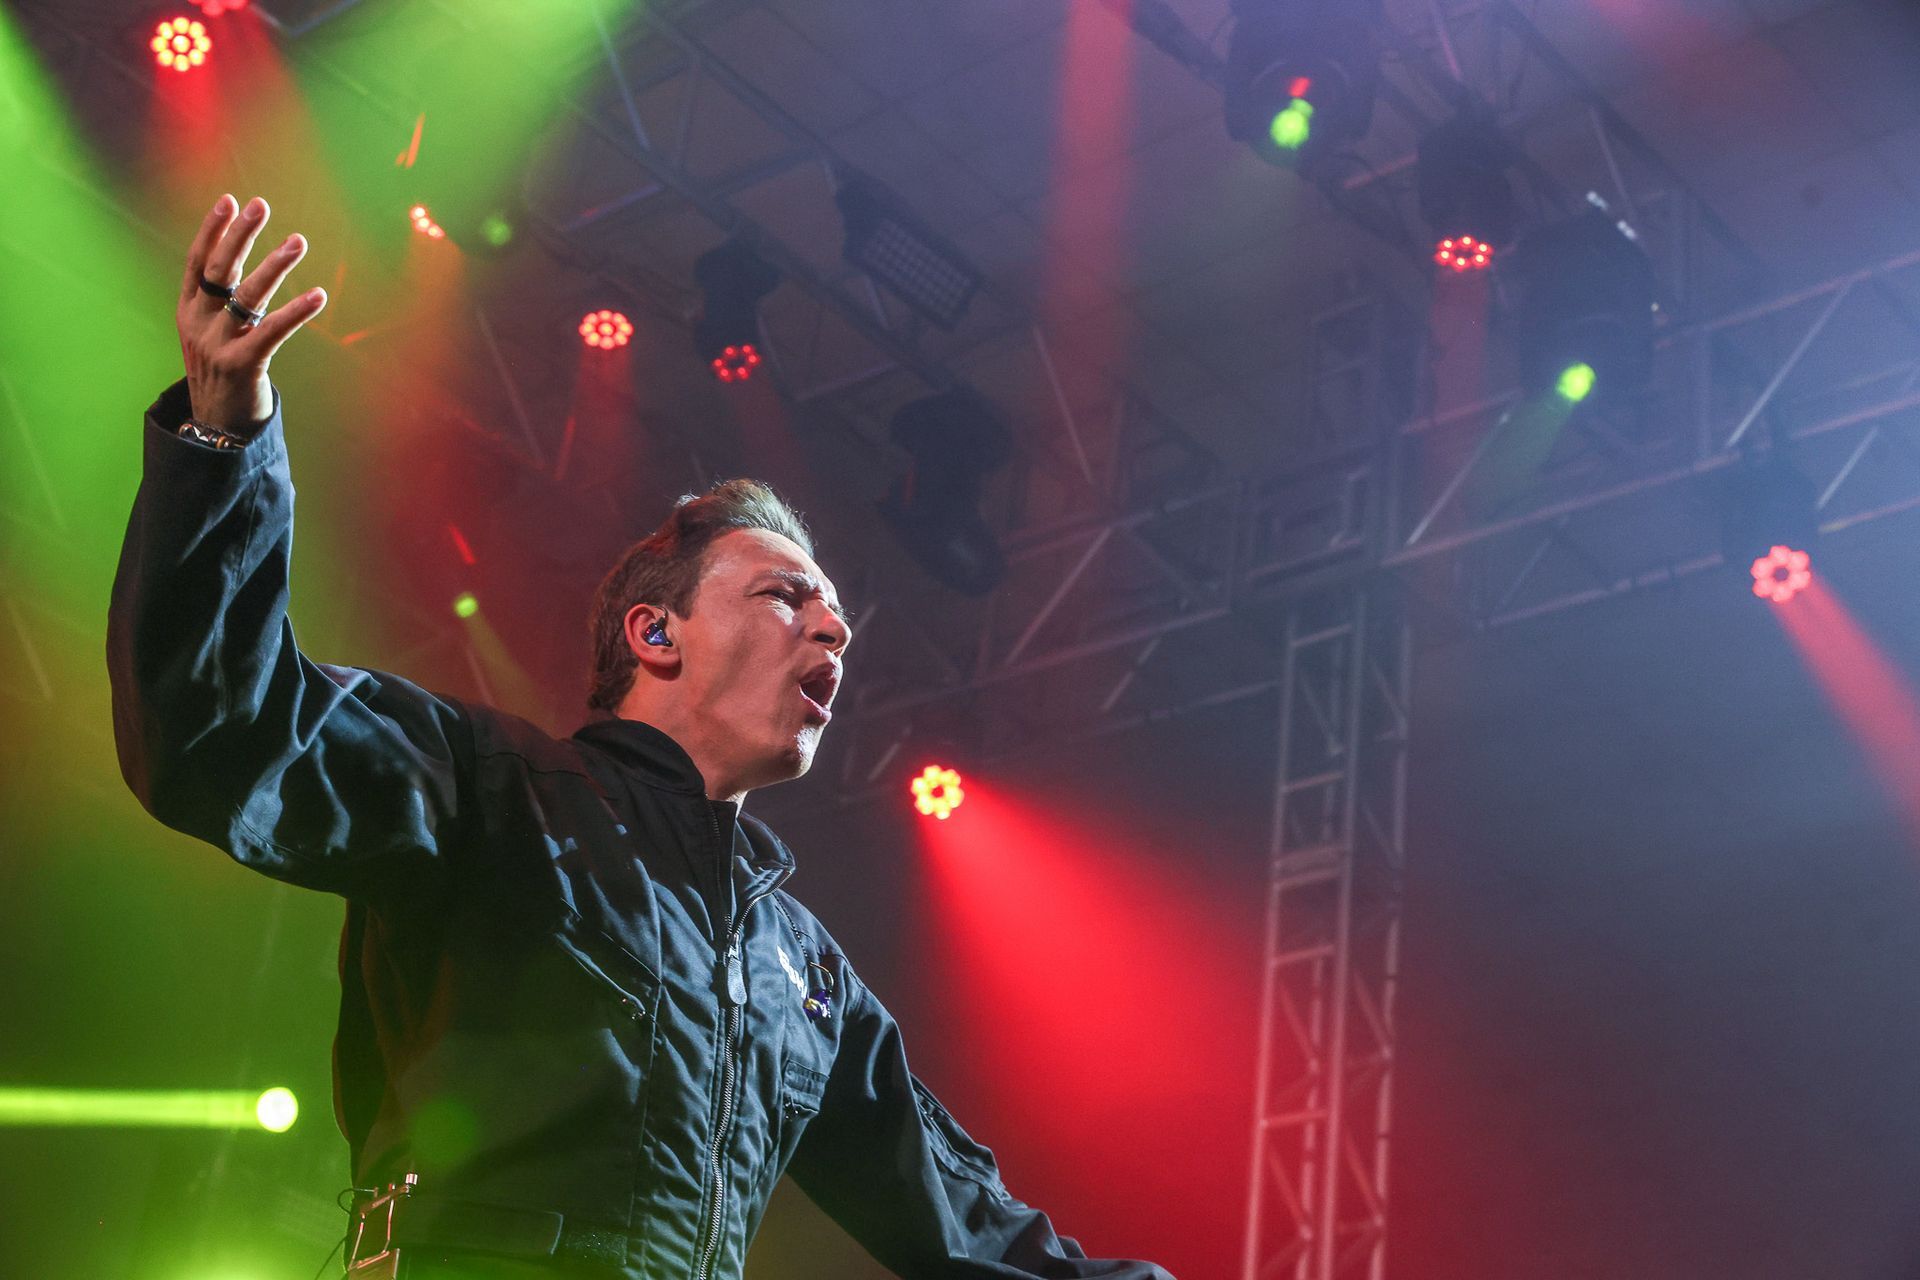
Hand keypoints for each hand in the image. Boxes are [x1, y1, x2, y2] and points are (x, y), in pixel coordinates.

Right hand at [177, 194, 327, 431]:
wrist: (215, 431)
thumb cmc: (221, 376)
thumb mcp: (210, 335)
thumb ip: (221, 303)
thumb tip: (243, 264)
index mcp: (188, 312)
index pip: (198, 263)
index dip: (212, 231)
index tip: (229, 201)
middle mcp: (198, 324)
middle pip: (220, 270)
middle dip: (241, 235)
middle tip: (260, 205)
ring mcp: (217, 345)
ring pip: (248, 296)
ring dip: (275, 265)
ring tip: (297, 240)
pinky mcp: (241, 365)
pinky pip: (272, 330)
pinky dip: (297, 311)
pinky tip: (318, 294)